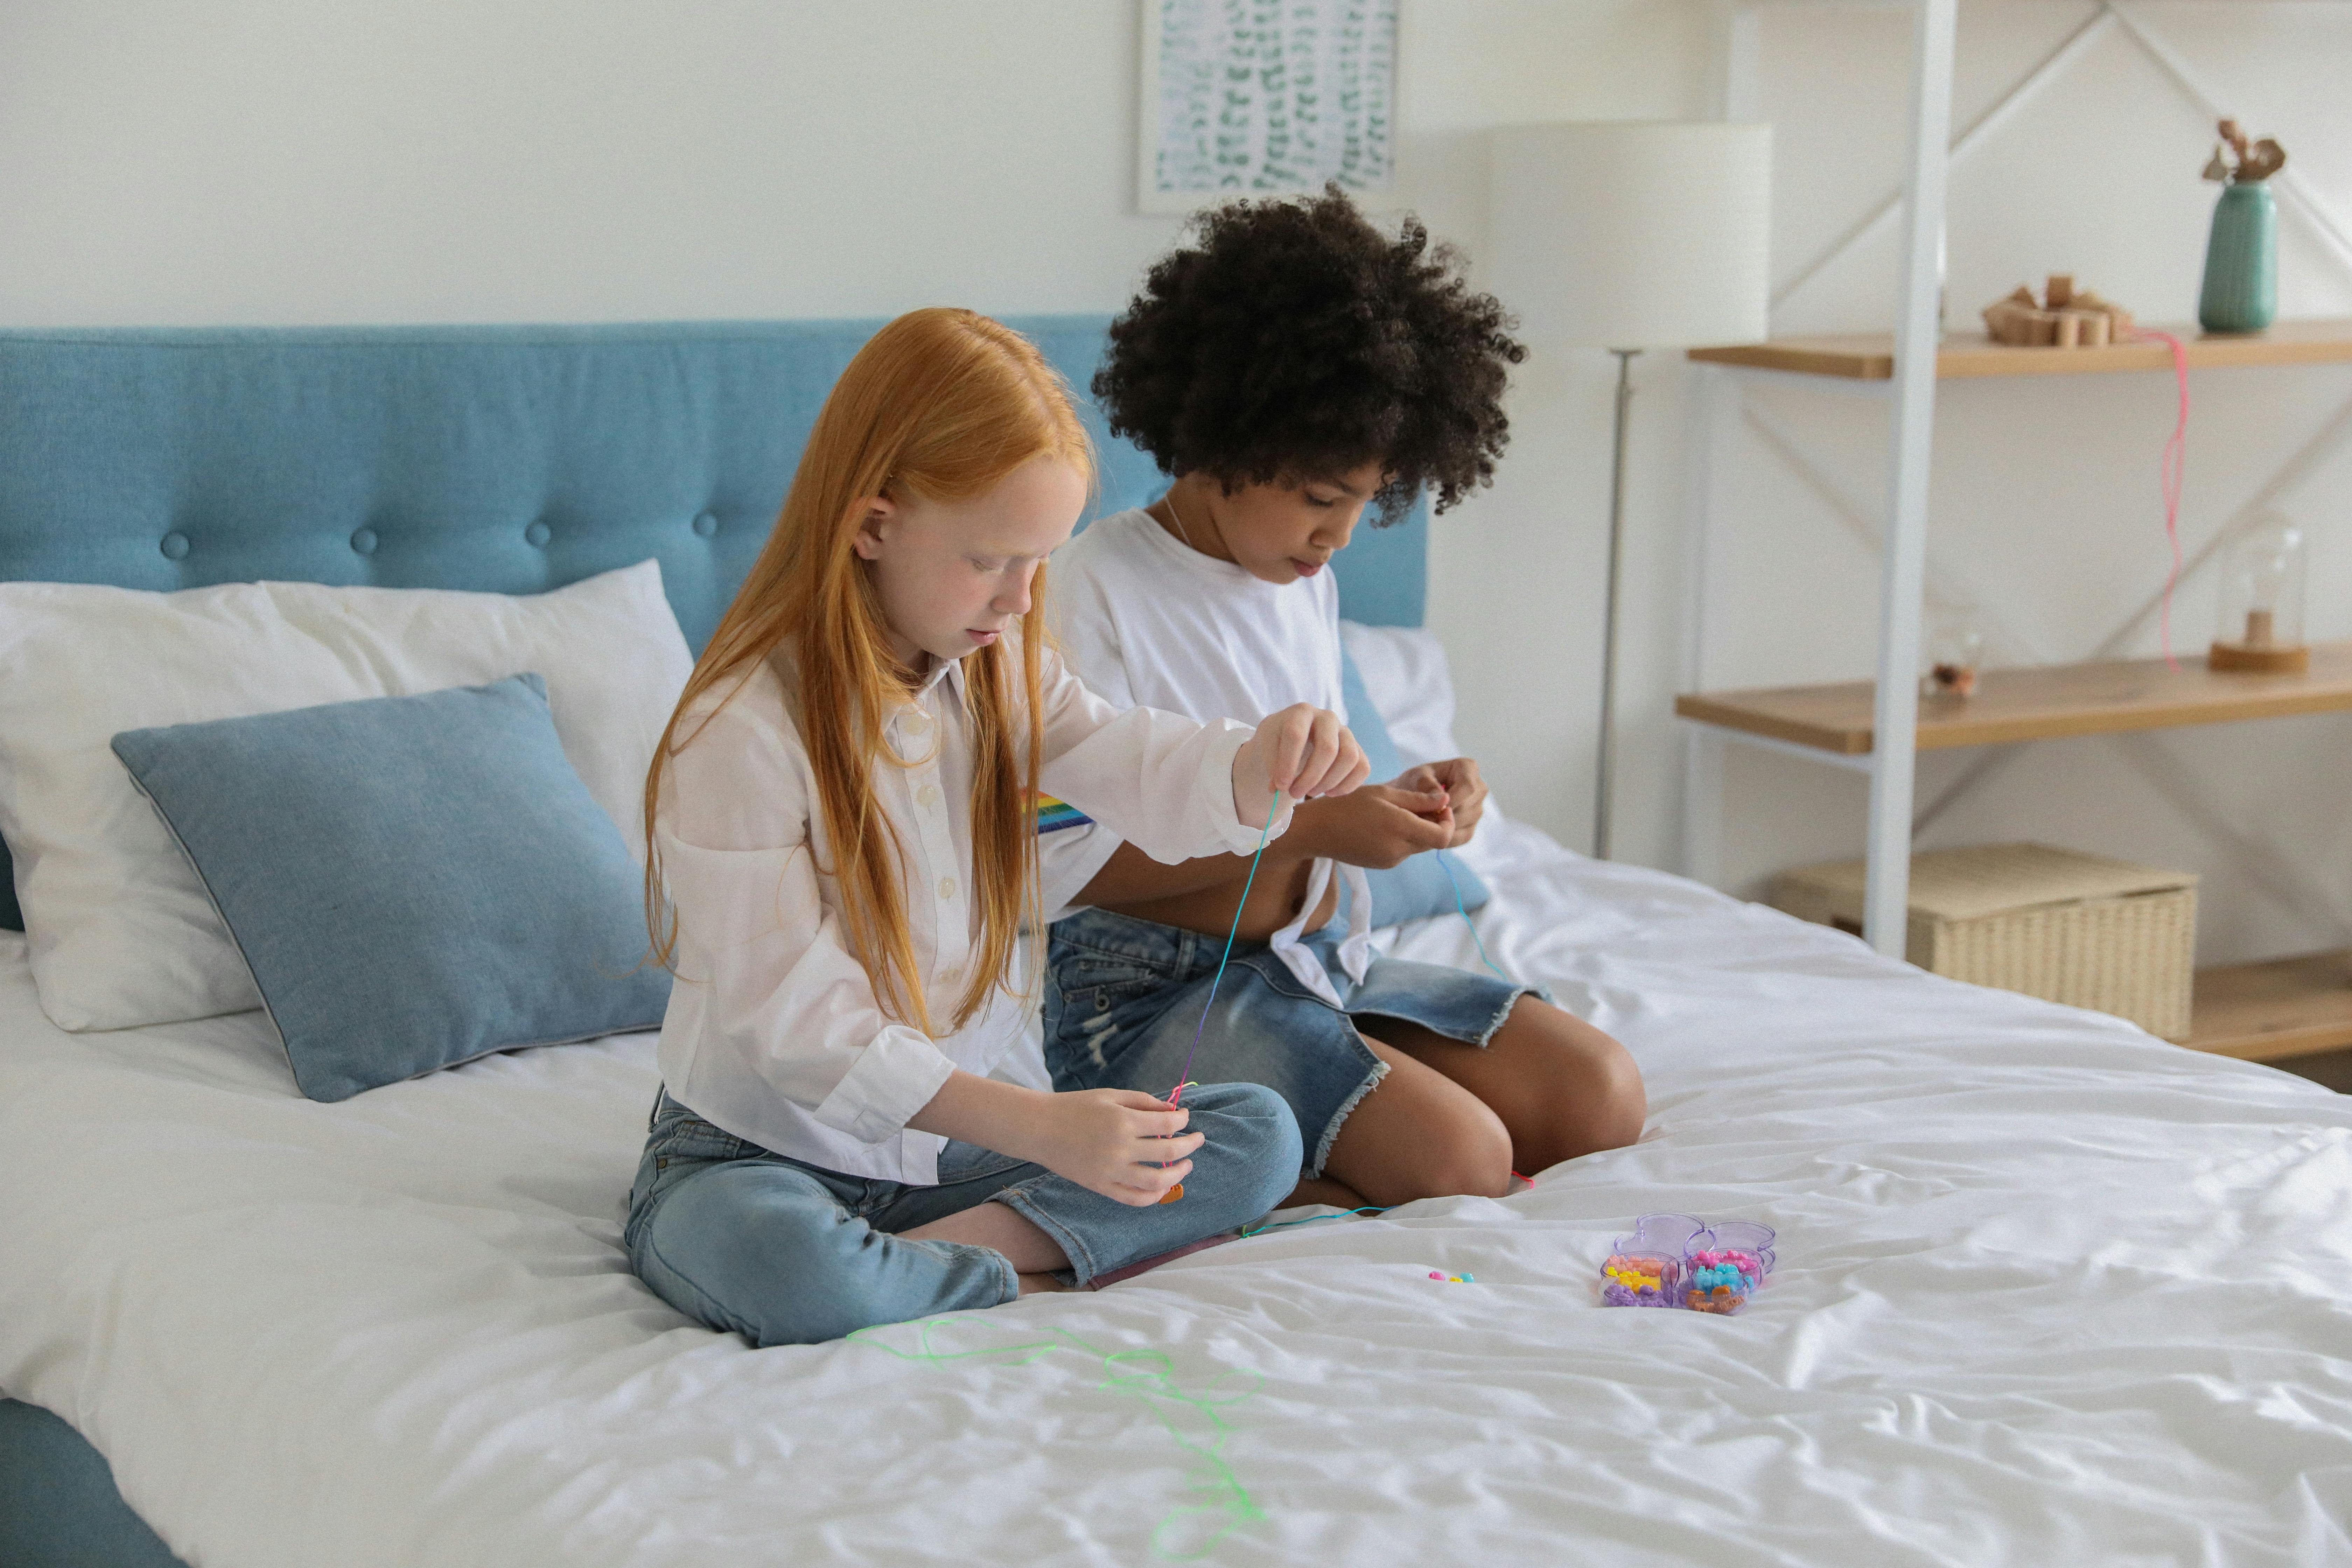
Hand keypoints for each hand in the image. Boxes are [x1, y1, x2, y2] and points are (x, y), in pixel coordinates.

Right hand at [1027, 1088, 1201, 1205]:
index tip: (1185, 1117)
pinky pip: (1134, 1199)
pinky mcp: (1101, 1187)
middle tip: (1198, 1140)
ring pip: (1156, 1182)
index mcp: (1123, 1121)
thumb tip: (1173, 1112)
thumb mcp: (1111, 1095)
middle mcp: (1120, 1148)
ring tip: (1186, 1166)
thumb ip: (1144, 1102)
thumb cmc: (1075, 1106)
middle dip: (1190, 1146)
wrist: (1040, 1128)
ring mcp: (1111, 1172)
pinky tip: (1163, 1187)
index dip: (1183, 1121)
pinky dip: (1153, 1196)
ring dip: (1178, 1174)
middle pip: (1169, 1153)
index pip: (1168, 1126)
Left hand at [1232, 703, 1366, 824]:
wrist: (1294, 736)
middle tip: (1294, 794)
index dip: (1288, 764)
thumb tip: (1279, 788)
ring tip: (1310, 792)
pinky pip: (1362, 768)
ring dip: (1328, 782)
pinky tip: (1328, 792)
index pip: (1296, 735)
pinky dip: (1347, 786)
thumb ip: (1271, 764)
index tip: (1280, 786)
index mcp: (1301, 712)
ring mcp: (1346, 732)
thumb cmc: (1278, 740)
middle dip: (1310, 777)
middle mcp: (1327, 718)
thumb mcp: (1267, 745)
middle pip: (1328, 749)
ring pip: (1349, 758)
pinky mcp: (1357, 748)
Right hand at [1294, 782, 1453, 867]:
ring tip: (1395, 812)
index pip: (1443, 836)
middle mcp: (1398, 850)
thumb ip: (1418, 799)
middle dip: (1433, 823)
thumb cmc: (1347, 804)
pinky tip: (1384, 825)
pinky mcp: (1383, 865)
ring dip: (1417, 831)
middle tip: (1419, 804)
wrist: (1315, 831)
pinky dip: (1403, 838)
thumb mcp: (1384, 793)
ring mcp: (1390, 861)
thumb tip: (1446, 799)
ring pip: (1418, 846)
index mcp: (1399, 828)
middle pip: (1432, 841)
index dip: (1448, 821)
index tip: (1439, 805)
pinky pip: (1404, 851)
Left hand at [1392, 757, 1485, 847]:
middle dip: (1445, 815)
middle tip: (1422, 819)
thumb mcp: (1415, 777)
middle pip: (1468, 807)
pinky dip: (1445, 838)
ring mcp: (1478, 809)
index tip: (1431, 808)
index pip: (1468, 787)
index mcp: (1468, 768)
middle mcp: (1478, 788)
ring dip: (1443, 827)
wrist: (1410, 799)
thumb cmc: (1413, 782)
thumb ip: (1426, 785)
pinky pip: (1462, 837)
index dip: (1451, 800)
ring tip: (1423, 823)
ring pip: (1465, 823)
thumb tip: (1444, 800)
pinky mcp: (1471, 827)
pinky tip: (1429, 833)